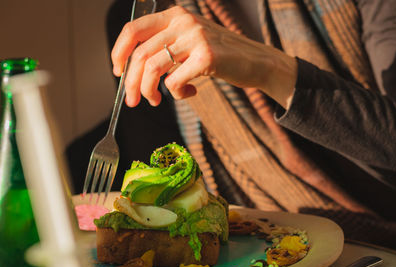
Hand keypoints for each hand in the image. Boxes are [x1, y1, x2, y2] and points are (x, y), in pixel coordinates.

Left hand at [111, 6, 296, 106]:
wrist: (257, 62)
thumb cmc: (222, 56)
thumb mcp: (191, 41)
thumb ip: (167, 46)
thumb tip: (133, 71)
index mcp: (175, 15)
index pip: (133, 30)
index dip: (118, 52)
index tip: (118, 72)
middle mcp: (183, 22)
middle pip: (140, 54)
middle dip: (131, 82)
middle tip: (133, 101)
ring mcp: (195, 38)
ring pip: (153, 68)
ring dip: (148, 91)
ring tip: (155, 101)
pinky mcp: (206, 57)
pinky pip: (174, 82)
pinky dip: (176, 94)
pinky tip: (189, 93)